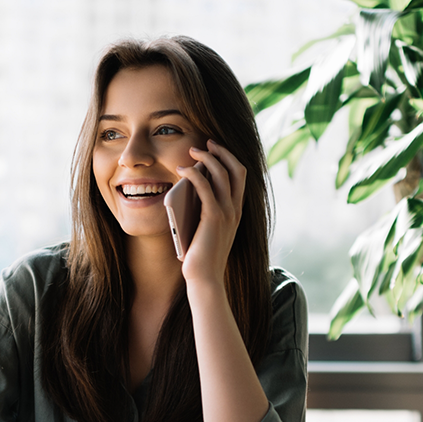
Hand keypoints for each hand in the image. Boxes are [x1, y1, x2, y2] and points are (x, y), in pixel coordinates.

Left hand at [176, 139, 245, 286]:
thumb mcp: (206, 229)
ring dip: (207, 157)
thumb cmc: (201, 257)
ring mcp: (227, 213)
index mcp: (236, 212)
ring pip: (222, 173)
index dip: (229, 158)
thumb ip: (204, 210)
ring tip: (192, 151)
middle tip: (205, 143)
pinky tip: (182, 170)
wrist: (205, 278)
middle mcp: (236, 210)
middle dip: (221, 151)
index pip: (240, 176)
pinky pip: (205, 186)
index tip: (214, 149)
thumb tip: (189, 188)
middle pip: (236, 169)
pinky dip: (194, 173)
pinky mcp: (214, 217)